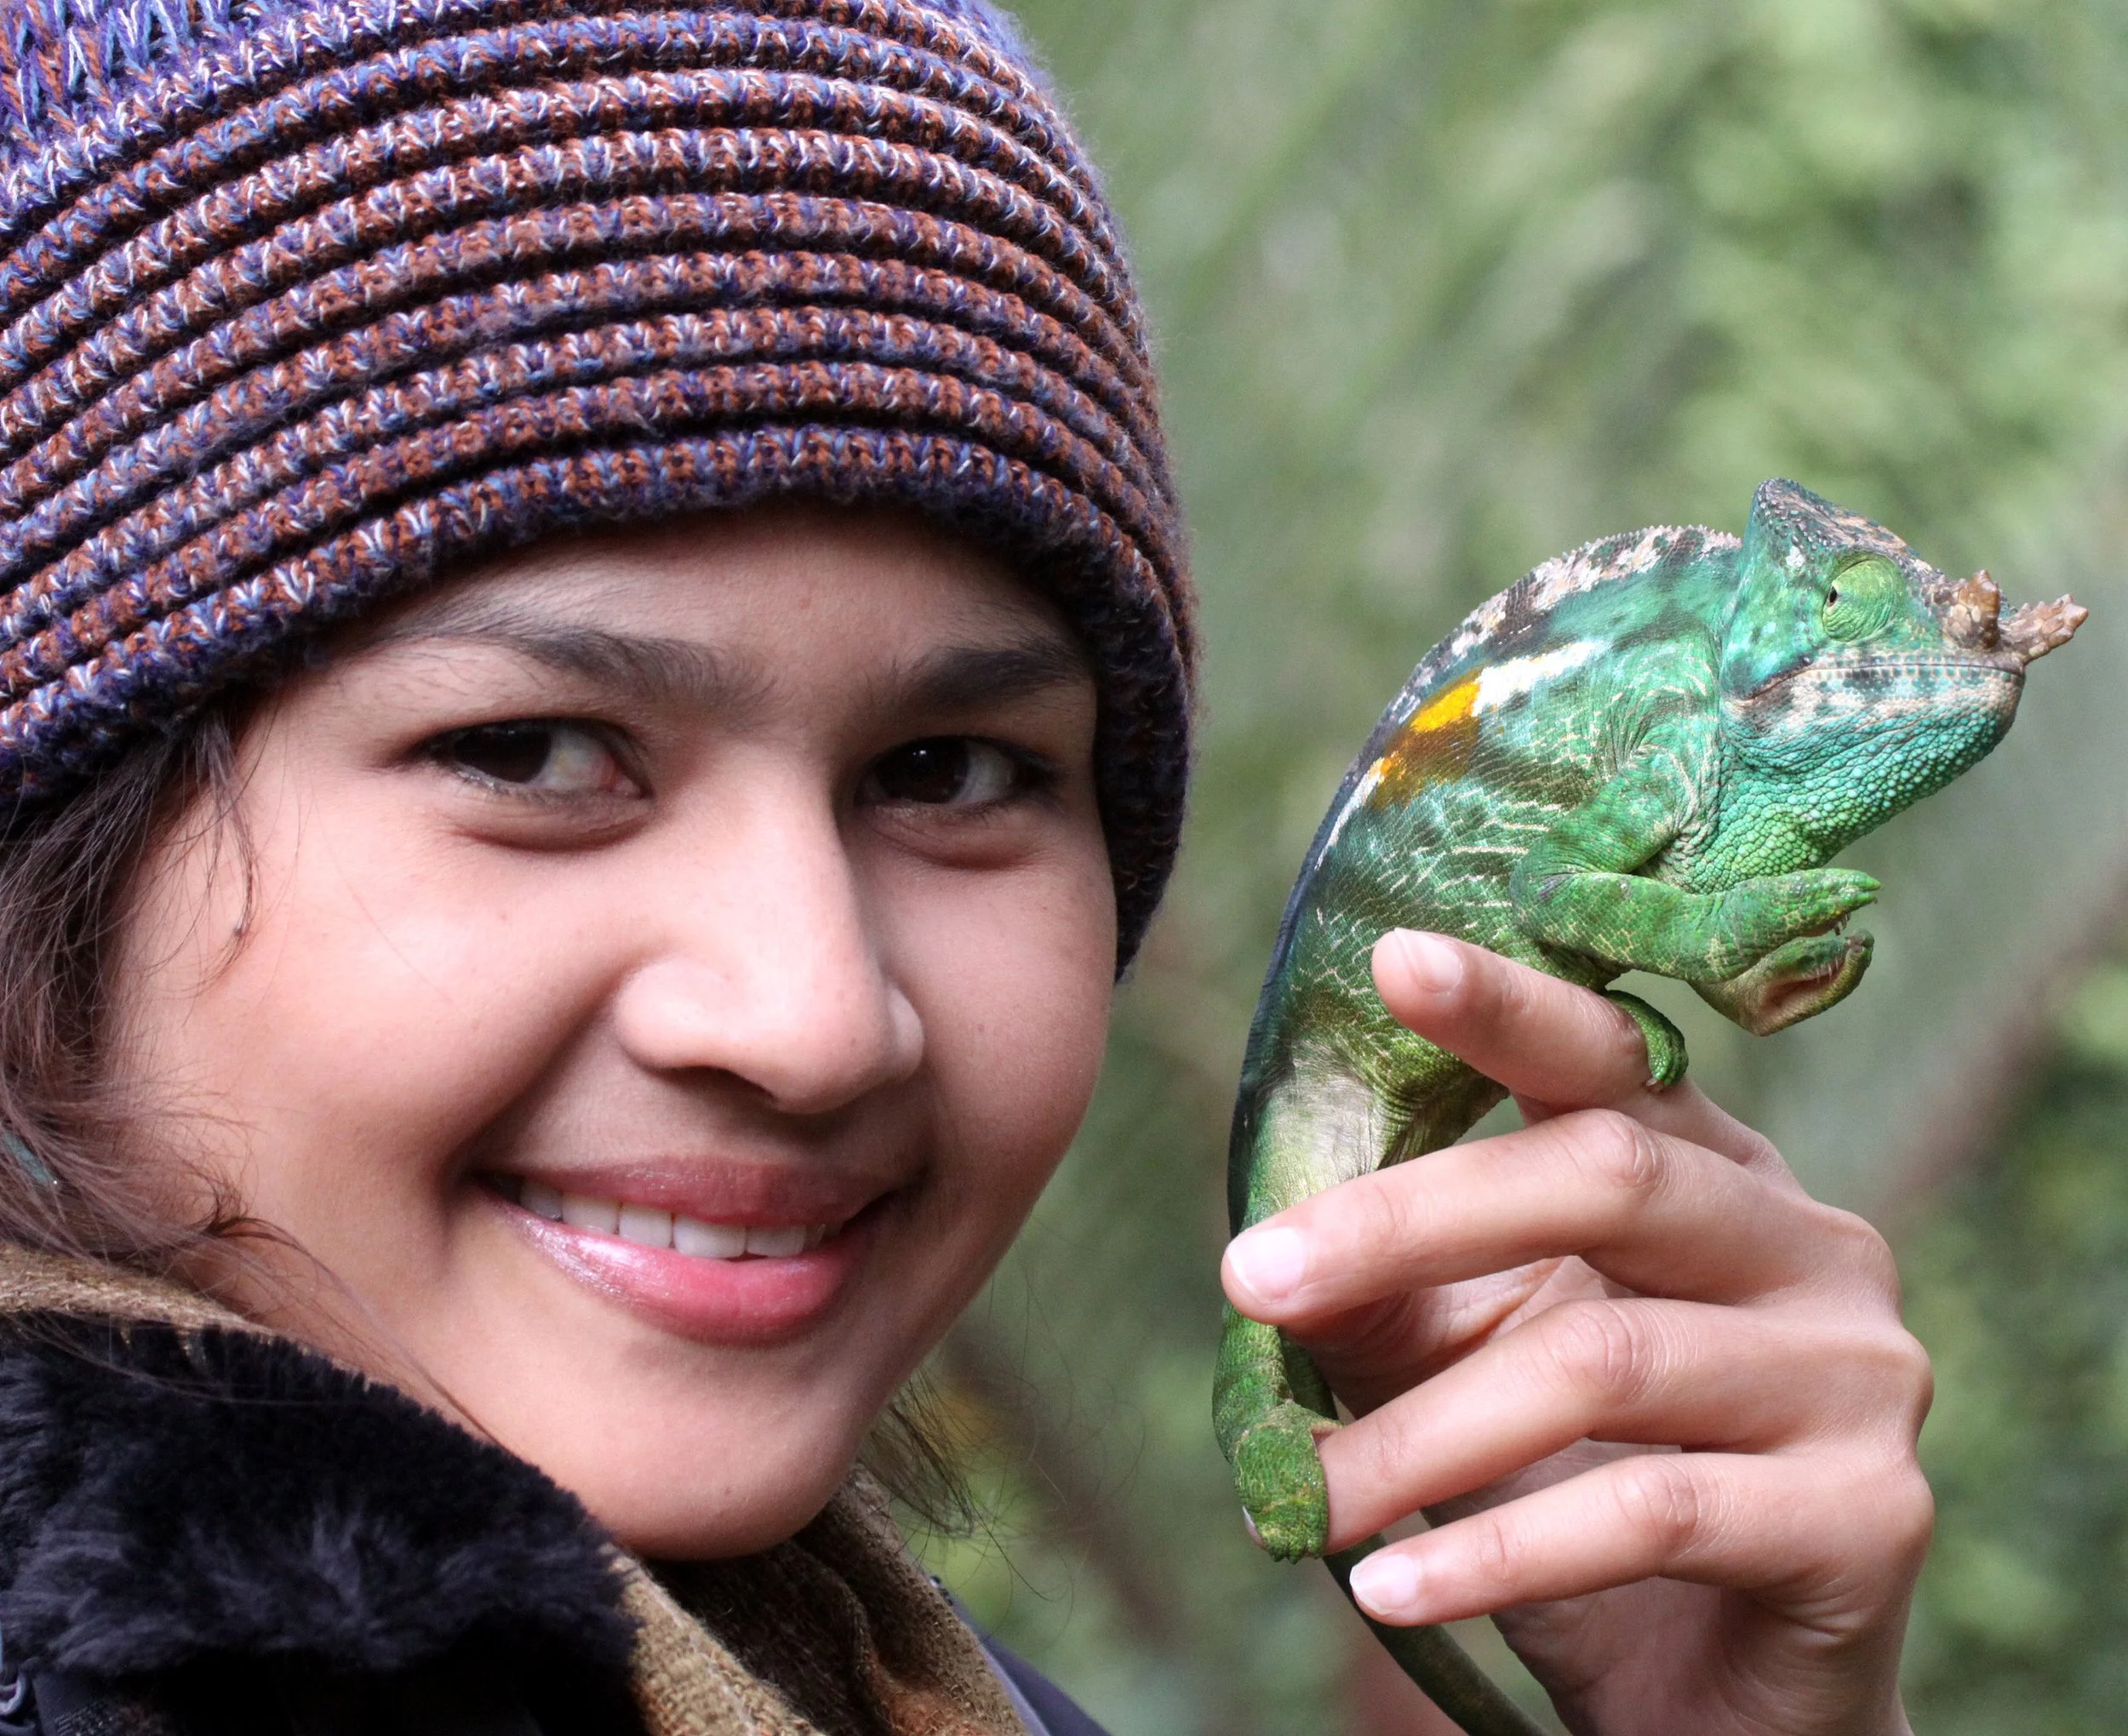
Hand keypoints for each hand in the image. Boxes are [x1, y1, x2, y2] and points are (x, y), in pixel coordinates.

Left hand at [1219, 931, 1929, 1735]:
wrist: (1717, 1697)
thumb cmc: (1578, 1494)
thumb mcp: (1466, 1373)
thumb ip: (1387, 1302)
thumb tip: (1267, 1260)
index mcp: (1715, 1171)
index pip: (1613, 1060)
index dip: (1511, 1008)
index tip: (1395, 959)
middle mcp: (1808, 1242)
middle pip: (1604, 1178)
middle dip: (1406, 1221)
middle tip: (1247, 1277)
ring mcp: (1857, 1372)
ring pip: (1607, 1359)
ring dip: (1426, 1434)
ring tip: (1309, 1497)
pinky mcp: (1868, 1515)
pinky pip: (1655, 1512)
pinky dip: (1499, 1553)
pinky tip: (1391, 1587)